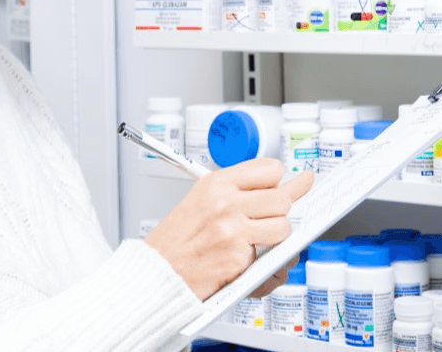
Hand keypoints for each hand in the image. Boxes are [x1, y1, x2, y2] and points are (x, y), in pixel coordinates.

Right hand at [146, 158, 313, 299]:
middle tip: (270, 218)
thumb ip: (237, 192)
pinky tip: (244, 261)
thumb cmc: (176, 241)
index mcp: (216, 183)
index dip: (278, 181)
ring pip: (283, 227)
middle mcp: (225, 202)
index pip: (270, 168)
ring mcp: (233, 230)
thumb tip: (279, 188)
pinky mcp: (239, 257)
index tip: (282, 186)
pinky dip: (263, 262)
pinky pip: (271, 256)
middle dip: (282, 211)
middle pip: (283, 198)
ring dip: (277, 237)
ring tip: (258, 240)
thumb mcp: (201, 201)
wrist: (157, 273)